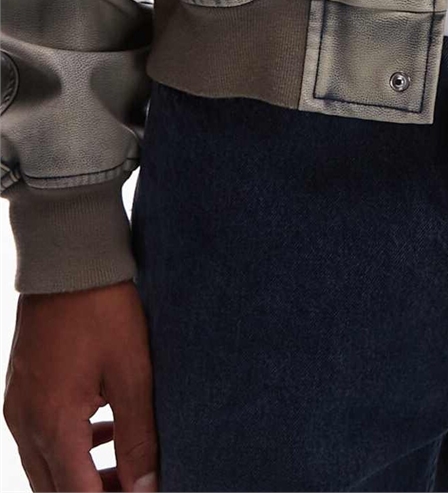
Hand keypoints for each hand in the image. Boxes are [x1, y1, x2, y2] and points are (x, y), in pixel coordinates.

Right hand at [4, 283, 157, 491]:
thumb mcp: (132, 373)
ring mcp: (17, 409)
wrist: (67, 259)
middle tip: (136, 486)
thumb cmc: (103, 310)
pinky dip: (69, 449)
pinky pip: (39, 440)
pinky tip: (104, 431)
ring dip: (82, 477)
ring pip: (45, 469)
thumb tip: (148, 487)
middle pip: (55, 491)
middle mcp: (26, 425)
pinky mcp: (19, 392)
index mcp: (53, 426)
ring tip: (126, 467)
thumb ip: (138, 436)